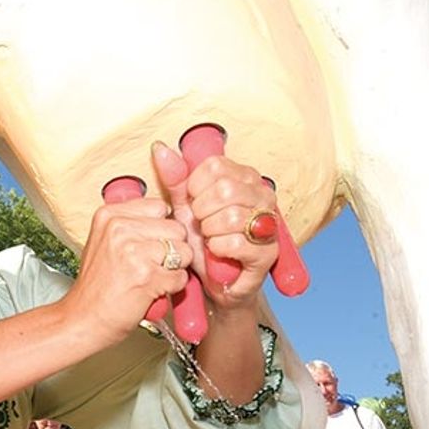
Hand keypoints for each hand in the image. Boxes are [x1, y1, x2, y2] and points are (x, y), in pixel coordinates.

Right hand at [63, 197, 192, 345]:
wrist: (83, 319)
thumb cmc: (96, 286)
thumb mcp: (103, 241)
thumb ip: (132, 224)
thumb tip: (167, 217)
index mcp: (109, 216)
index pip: (159, 207)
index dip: (161, 228)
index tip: (150, 243)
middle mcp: (120, 228)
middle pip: (176, 228)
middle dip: (172, 249)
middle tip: (151, 265)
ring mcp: (134, 251)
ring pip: (183, 252)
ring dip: (174, 269)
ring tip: (152, 277)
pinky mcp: (147, 276)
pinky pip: (181, 276)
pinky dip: (172, 287)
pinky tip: (152, 290)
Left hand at [150, 141, 278, 308]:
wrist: (213, 280)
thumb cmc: (202, 241)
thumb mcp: (185, 206)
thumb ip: (175, 178)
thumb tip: (160, 148)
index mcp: (245, 177)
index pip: (216, 167)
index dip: (195, 187)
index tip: (194, 203)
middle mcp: (263, 195)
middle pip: (225, 189)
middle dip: (202, 211)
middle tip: (201, 224)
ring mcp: (269, 222)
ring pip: (231, 216)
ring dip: (210, 231)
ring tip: (209, 238)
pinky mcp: (268, 252)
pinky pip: (236, 242)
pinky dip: (217, 249)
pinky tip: (216, 251)